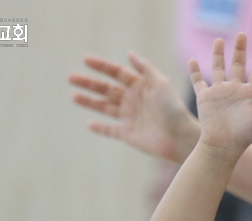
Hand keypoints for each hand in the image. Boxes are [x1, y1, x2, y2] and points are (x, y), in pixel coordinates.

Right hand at [70, 51, 200, 162]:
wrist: (181, 137)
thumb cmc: (174, 109)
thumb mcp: (161, 84)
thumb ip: (145, 69)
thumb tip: (129, 53)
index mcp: (140, 86)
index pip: (117, 73)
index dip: (102, 66)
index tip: (85, 60)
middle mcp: (133, 100)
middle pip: (107, 89)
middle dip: (89, 83)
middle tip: (70, 77)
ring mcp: (130, 117)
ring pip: (105, 107)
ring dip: (89, 102)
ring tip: (74, 96)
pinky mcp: (129, 134)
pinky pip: (111, 130)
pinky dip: (101, 128)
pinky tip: (90, 124)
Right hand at [189, 34, 251, 161]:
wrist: (223, 146)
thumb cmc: (244, 135)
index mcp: (250, 94)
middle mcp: (235, 90)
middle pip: (239, 64)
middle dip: (241, 50)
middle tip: (242, 34)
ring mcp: (220, 92)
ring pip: (218, 68)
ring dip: (219, 54)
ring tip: (220, 40)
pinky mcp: (205, 97)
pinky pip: (198, 81)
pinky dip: (194, 71)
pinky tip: (193, 60)